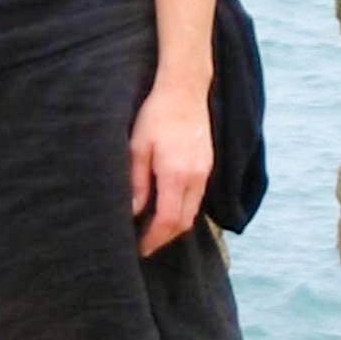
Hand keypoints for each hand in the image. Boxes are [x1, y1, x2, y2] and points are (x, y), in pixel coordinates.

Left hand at [129, 81, 212, 256]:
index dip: (153, 239)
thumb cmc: (156, 115)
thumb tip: (133, 212)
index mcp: (176, 175)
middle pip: (184, 222)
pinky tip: (168, 207)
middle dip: (164, 239)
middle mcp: (195, 178)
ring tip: (154, 231)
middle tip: (145, 246)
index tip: (139, 249)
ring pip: (193, 211)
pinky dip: (183, 209)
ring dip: (175, 225)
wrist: (184, 90)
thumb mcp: (137, 148)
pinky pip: (197, 197)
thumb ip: (137, 183)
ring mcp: (205, 172)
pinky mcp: (207, 165)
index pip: (167, 220)